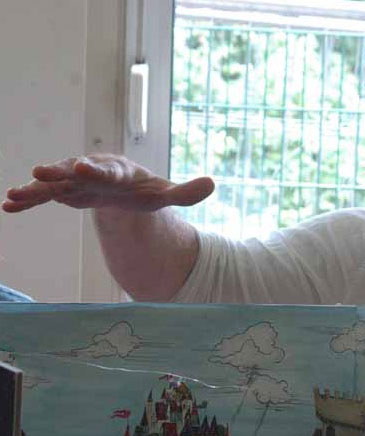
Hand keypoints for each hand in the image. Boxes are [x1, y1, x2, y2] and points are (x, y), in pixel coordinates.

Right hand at [3, 154, 214, 212]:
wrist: (125, 188)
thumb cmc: (146, 190)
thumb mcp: (166, 193)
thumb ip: (186, 192)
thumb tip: (212, 183)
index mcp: (119, 171)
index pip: (108, 170)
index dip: (96, 170)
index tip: (82, 167)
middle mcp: (93, 171)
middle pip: (74, 172)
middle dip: (59, 172)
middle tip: (40, 172)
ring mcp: (75, 181)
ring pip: (54, 184)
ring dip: (36, 189)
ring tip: (15, 195)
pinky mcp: (65, 192)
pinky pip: (45, 196)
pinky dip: (29, 200)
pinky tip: (9, 206)